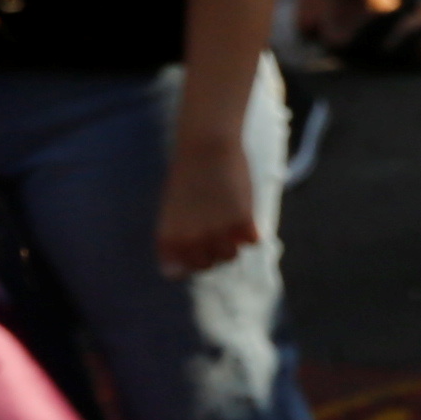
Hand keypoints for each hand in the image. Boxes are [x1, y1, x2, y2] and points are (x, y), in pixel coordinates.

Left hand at [156, 135, 257, 277]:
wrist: (206, 147)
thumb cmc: (188, 175)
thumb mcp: (172, 211)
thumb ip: (177, 238)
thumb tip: (181, 269)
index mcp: (169, 240)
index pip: (177, 272)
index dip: (187, 260)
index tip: (194, 244)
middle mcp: (191, 243)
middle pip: (208, 265)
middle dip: (213, 250)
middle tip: (216, 226)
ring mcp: (217, 236)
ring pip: (231, 255)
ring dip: (233, 240)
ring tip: (229, 215)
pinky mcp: (243, 225)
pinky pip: (252, 241)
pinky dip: (251, 229)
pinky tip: (243, 209)